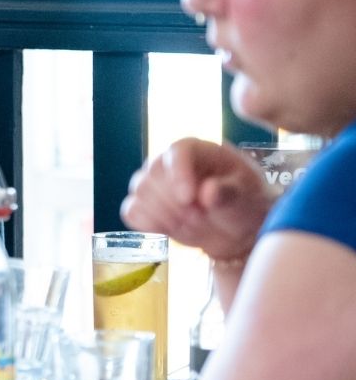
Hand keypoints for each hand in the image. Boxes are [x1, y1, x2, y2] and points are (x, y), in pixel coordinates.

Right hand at [121, 139, 272, 262]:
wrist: (237, 229)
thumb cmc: (245, 203)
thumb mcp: (248, 196)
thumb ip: (230, 193)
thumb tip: (208, 192)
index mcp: (198, 150)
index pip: (177, 151)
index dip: (178, 174)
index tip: (189, 199)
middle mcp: (170, 162)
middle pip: (151, 175)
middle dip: (172, 203)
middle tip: (198, 218)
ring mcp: (154, 183)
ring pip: (139, 193)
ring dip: (163, 215)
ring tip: (191, 225)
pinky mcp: (145, 206)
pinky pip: (131, 211)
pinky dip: (147, 223)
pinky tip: (168, 230)